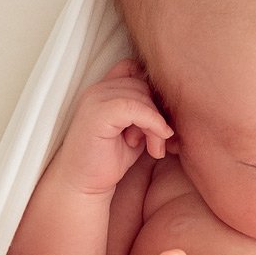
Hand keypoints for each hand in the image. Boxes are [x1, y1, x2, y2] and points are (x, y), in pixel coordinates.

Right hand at [53, 58, 173, 195]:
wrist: (82, 185)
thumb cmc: (107, 160)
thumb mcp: (134, 131)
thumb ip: (146, 113)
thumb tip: (173, 104)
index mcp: (103, 90)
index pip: (134, 69)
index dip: (150, 91)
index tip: (156, 121)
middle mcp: (97, 89)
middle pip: (143, 84)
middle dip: (157, 113)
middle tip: (157, 144)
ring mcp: (95, 99)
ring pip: (142, 96)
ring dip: (155, 124)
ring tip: (153, 149)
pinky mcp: (98, 113)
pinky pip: (135, 107)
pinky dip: (152, 124)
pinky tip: (154, 145)